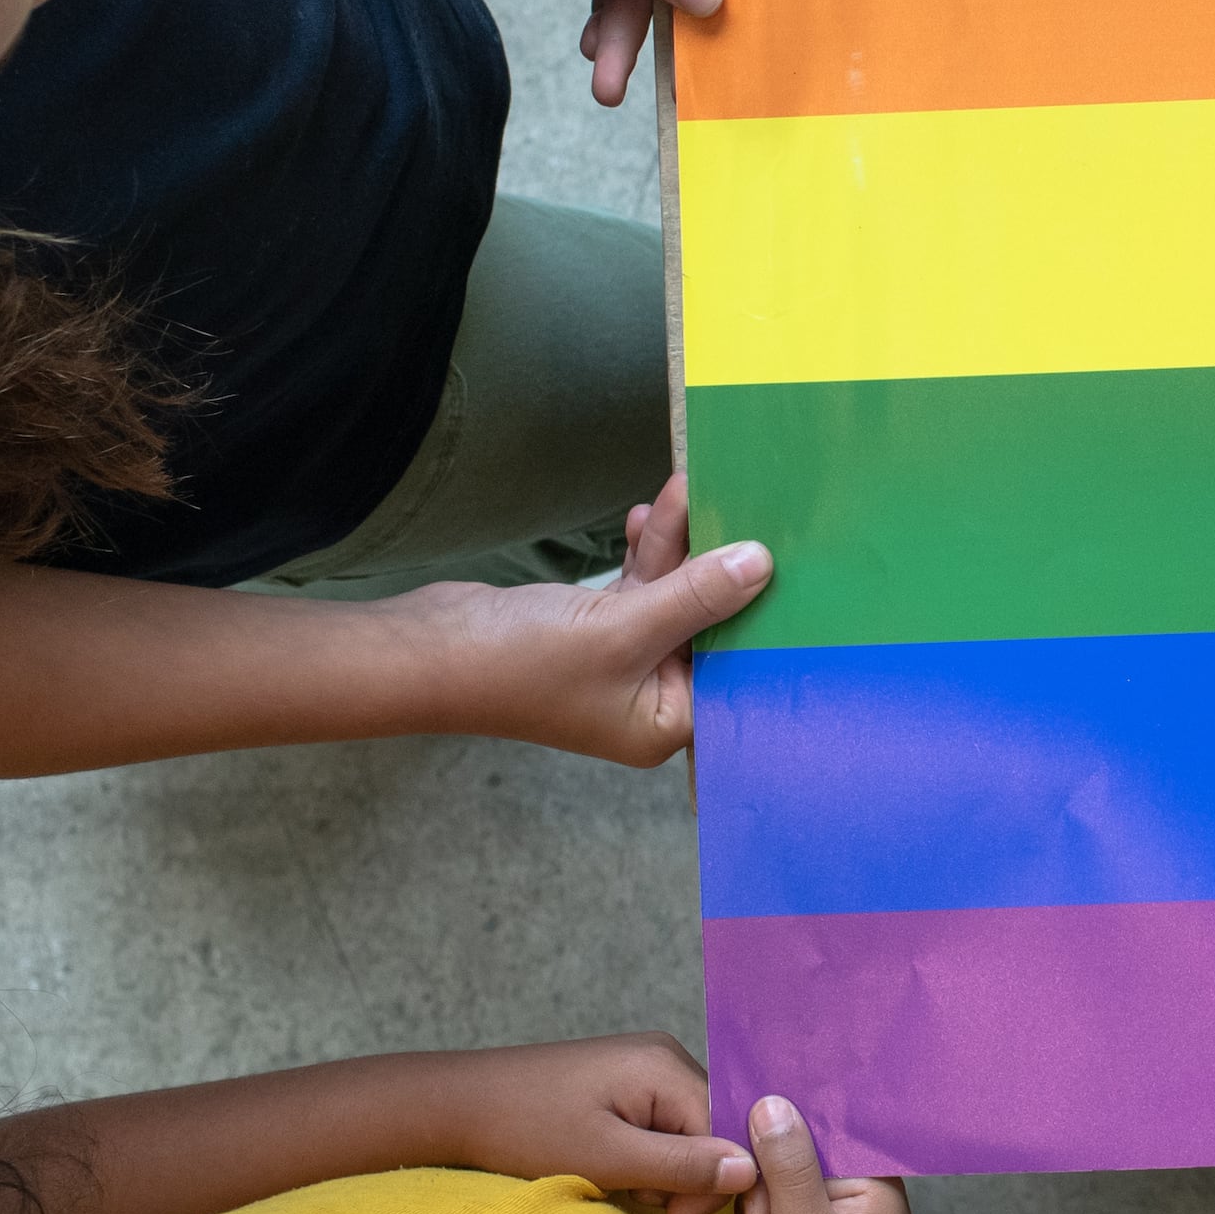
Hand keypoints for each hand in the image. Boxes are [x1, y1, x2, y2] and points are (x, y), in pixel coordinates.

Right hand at [389, 497, 768, 764]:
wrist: (427, 650)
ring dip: (675, 547)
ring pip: (670, 596)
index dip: (759, 618)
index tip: (788, 567)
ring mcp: (620, 662)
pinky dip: (645, 553)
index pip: (736, 671)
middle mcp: (648, 698)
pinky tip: (647, 515)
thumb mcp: (623, 628)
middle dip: (715, 566)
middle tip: (733, 506)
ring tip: (682, 490)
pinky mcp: (594, 630)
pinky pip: (639, 588)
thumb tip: (760, 565)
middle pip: (706, 626)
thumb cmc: (520, 663)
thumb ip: (695, 595)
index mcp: (664, 722)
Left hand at [437, 1034, 762, 1213]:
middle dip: (684, 1177)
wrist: (457, 1105)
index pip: (729, 1132)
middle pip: (713, 1131)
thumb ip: (682, 1165)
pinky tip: (614, 1168)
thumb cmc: (524, 1129)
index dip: (713, 1184)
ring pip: (688, 1134)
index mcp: (666, 1066)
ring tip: (617, 1182)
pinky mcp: (625, 1081)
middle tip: (636, 1197)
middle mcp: (665, 1056)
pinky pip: (662, 1126)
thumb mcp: (607, 1158)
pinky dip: (645, 1157)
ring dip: (662, 1171)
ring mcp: (644, 1066)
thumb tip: (751, 1169)